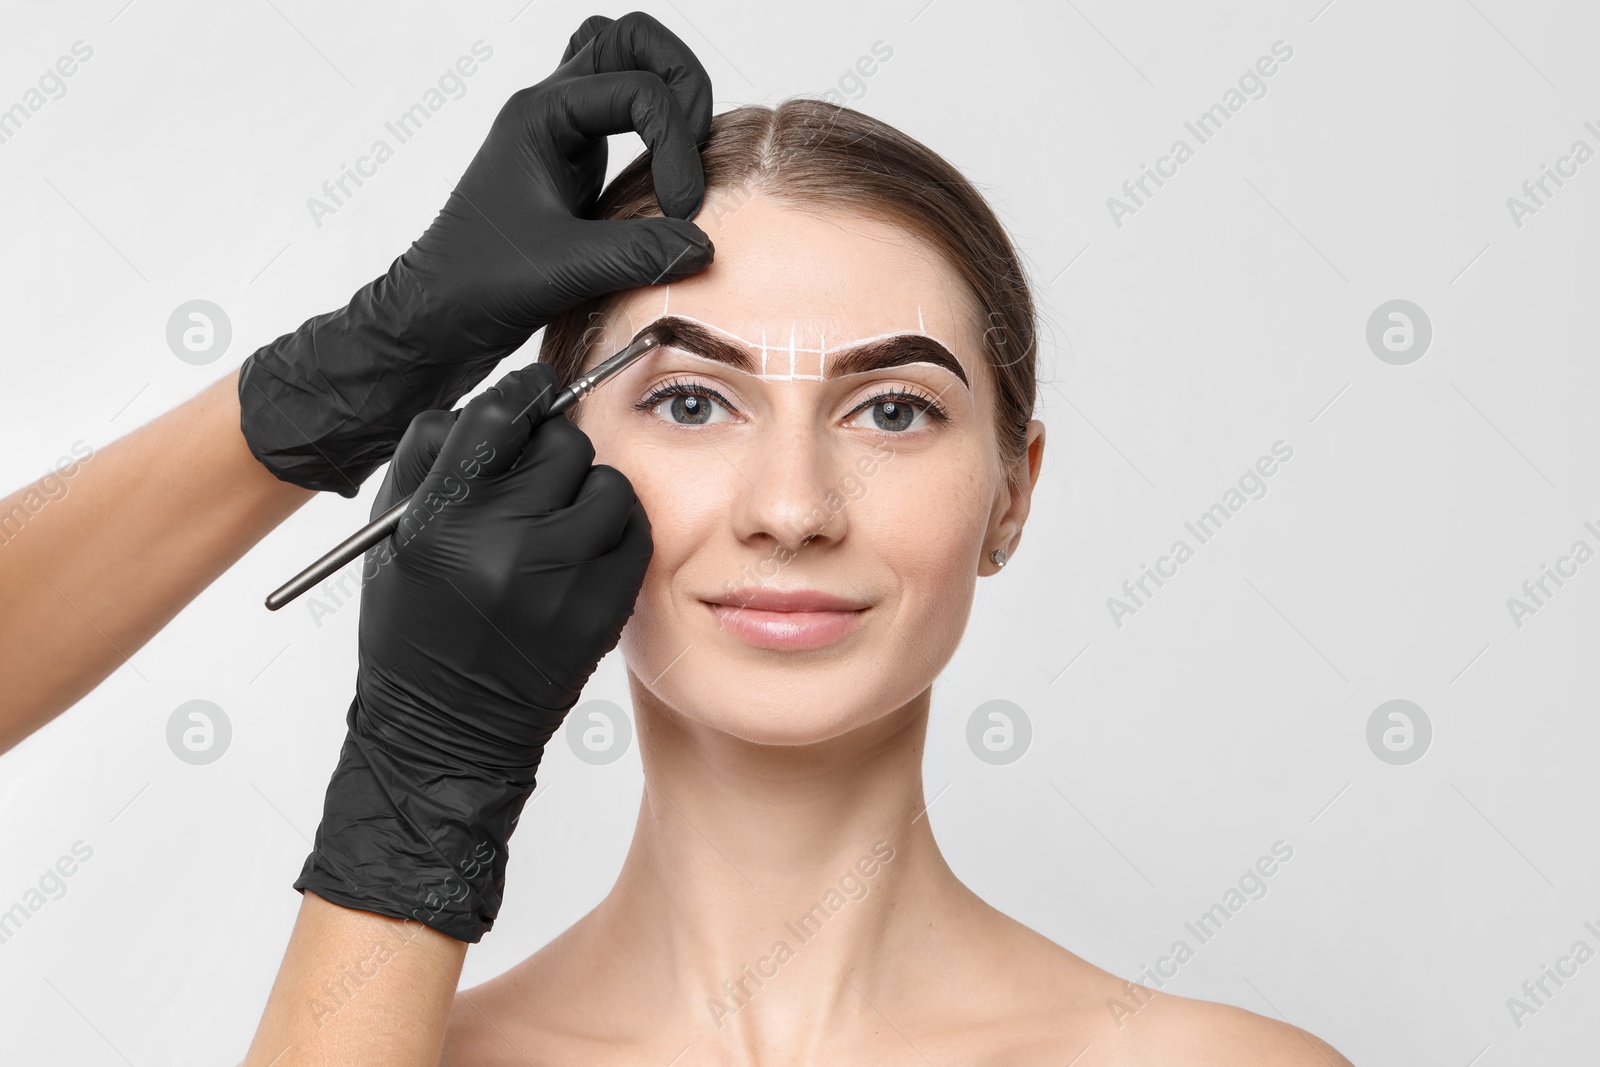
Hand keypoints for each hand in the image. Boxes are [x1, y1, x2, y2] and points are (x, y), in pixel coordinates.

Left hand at [239, 11, 712, 494]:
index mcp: (541, 116)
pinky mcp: (570, 164)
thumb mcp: (564, 269)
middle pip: (629, 39)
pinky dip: (654, 128)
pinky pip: (619, 112)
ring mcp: (559, 133)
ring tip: (685, 152)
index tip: (683, 209)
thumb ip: (638, 252)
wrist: (436, 316)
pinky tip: (664, 179)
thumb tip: (701, 243)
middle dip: (680, 80)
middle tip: (695, 144)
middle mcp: (550, 110)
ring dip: (667, 93)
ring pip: (621, 63)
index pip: (638, 89)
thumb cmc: (476, 285)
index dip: (677, 144)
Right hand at [293, 361, 651, 941]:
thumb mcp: (393, 535)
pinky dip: (616, 532)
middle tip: (539, 476)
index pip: (496, 419)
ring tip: (561, 520)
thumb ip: (435, 458)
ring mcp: (561, 580)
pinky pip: (634, 536)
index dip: (521, 394)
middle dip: (552, 450)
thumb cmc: (412, 629)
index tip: (534, 390)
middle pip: (563, 444)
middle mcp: (504, 546)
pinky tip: (586, 548)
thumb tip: (496, 406)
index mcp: (441, 521)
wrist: (444, 730)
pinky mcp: (602, 610)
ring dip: (590, 491)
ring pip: (610, 486)